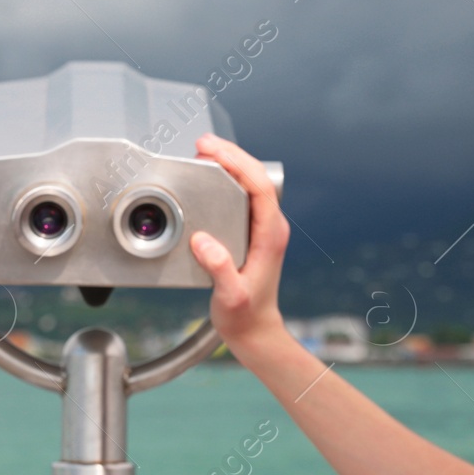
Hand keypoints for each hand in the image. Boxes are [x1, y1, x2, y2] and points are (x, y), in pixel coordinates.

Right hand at [190, 132, 290, 352]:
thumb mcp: (232, 296)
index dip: (237, 162)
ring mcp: (261, 228)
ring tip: (205, 152)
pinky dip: (225, 178)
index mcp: (270, 234)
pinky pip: (241, 195)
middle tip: (203, 143)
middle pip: (255, 177)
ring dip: (229, 163)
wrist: (254, 331)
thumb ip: (220, 270)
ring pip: (249, 182)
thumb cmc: (245, 317)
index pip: (259, 186)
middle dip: (231, 154)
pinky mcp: (250, 232)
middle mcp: (269, 226)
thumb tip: (204, 241)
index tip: (213, 151)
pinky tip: (209, 175)